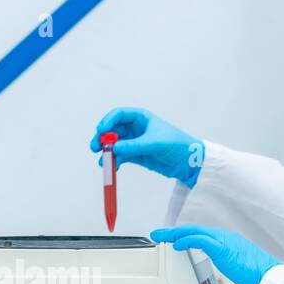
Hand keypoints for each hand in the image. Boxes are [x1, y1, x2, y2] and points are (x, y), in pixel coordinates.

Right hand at [91, 107, 205, 186]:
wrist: (188, 162)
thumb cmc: (176, 145)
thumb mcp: (155, 143)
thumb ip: (134, 146)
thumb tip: (114, 149)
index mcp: (141, 118)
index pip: (118, 115)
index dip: (107, 121)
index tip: (100, 131)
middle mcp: (135, 128)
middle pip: (112, 130)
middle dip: (102, 138)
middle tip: (95, 148)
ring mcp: (134, 142)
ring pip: (114, 145)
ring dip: (106, 153)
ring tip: (103, 163)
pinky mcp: (136, 155)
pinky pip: (120, 157)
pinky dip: (114, 162)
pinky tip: (112, 168)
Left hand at [150, 225, 282, 283]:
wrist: (271, 279)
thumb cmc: (259, 277)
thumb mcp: (239, 267)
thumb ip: (228, 263)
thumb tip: (223, 266)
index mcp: (229, 241)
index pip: (202, 234)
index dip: (185, 234)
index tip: (173, 238)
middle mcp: (226, 237)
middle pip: (195, 230)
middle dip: (174, 231)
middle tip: (158, 233)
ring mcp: (225, 241)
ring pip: (194, 231)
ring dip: (175, 234)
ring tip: (160, 236)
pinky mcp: (223, 248)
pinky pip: (200, 240)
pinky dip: (186, 240)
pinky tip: (176, 244)